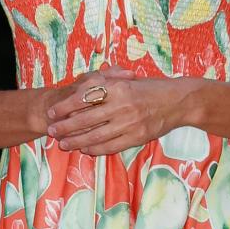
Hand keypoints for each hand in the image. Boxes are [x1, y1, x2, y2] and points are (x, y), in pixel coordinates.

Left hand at [44, 68, 195, 154]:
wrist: (178, 101)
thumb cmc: (150, 88)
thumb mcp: (127, 79)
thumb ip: (105, 83)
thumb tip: (80, 88)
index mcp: (117, 87)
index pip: (83, 98)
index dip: (64, 106)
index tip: (52, 112)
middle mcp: (122, 105)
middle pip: (85, 119)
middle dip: (65, 127)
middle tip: (51, 131)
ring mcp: (129, 123)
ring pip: (96, 136)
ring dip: (76, 141)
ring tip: (63, 144)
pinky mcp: (137, 137)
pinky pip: (111, 146)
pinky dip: (95, 149)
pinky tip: (85, 149)